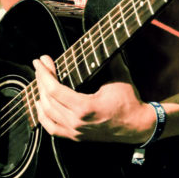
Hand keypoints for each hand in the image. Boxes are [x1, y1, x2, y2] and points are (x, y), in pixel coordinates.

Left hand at [32, 55, 153, 142]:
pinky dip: (42, 115)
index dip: (44, 73)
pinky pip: (51, 128)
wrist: (138, 126)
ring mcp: (75, 132)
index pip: (54, 89)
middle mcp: (77, 122)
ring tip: (40, 79)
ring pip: (46, 113)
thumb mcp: (119, 77)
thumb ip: (107, 59)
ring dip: (40, 95)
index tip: (40, 60)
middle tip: (40, 65)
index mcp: (85, 107)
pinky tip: (40, 104)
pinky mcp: (76, 137)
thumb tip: (98, 40)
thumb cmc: (129, 101)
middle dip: (41, 79)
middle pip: (47, 100)